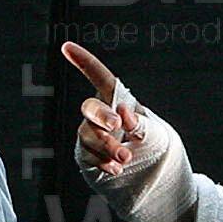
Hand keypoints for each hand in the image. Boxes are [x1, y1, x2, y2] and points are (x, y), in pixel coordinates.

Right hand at [62, 40, 143, 176]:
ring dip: (107, 146)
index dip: (83, 61)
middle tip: (117, 126)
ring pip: (88, 135)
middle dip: (101, 115)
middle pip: (90, 108)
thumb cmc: (156, 145)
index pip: (99, 78)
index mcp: (118, 100)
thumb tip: (123, 112)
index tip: (66, 46)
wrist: (153, 175)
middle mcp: (101, 115)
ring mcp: (92, 135)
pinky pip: (87, 156)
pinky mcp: (87, 156)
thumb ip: (141, 123)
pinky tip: (117, 169)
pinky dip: (103, 162)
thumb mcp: (156, 133)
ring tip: (126, 158)